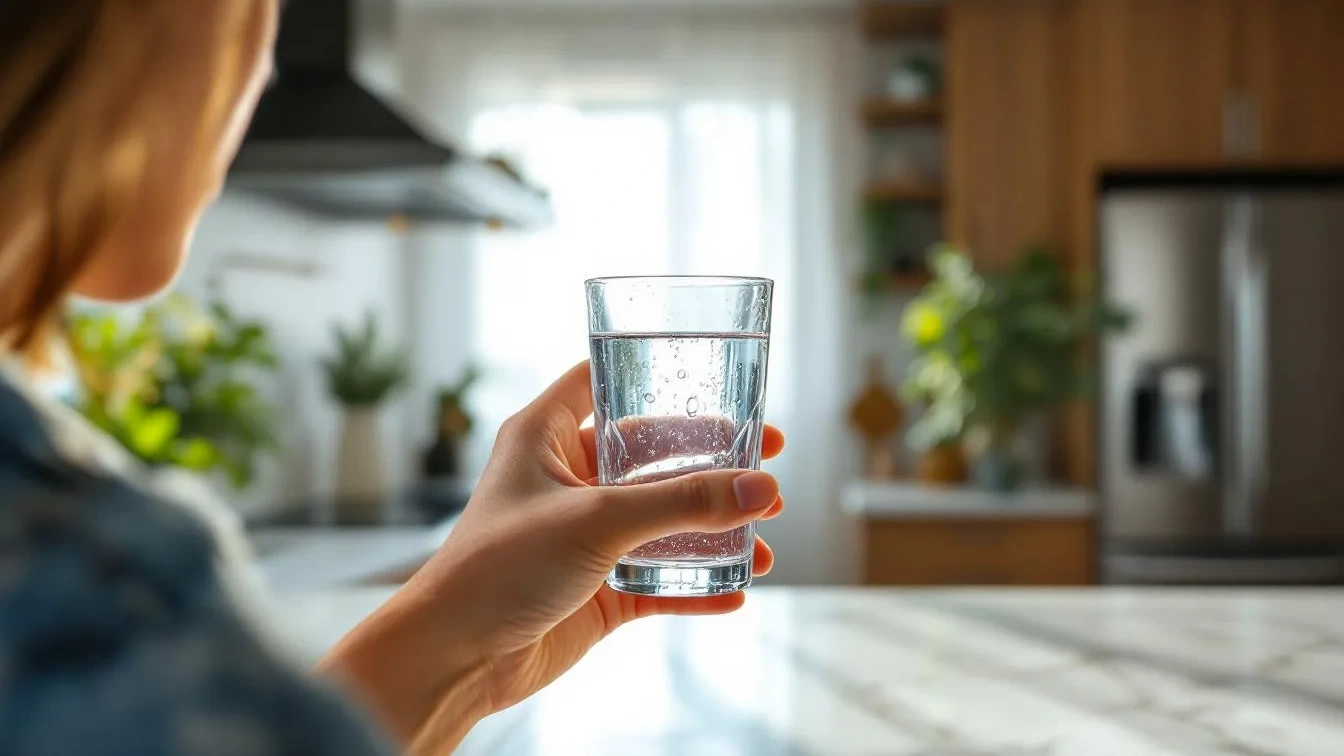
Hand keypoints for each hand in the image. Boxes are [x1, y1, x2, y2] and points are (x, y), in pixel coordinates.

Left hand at [320, 362, 783, 754]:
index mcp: (546, 436)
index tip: (714, 375)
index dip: (653, 374)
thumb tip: (759, 488)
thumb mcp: (598, 519)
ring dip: (713, 528)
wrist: (457, 657)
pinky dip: (698, 585)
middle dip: (711, 464)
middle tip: (765, 462)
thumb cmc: (498, 566)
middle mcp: (567, 479)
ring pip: (663, 522)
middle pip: (653, 456)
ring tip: (764, 534)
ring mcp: (584, 536)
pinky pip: (660, 580)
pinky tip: (737, 589)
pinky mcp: (598, 588)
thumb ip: (682, 502)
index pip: (602, 383)